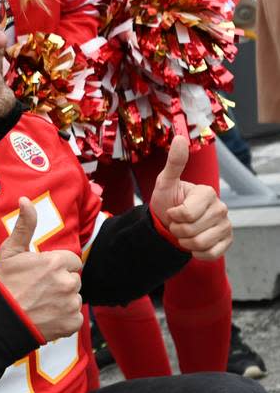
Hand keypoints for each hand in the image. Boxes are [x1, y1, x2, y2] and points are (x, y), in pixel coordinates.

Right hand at [0, 197, 83, 342]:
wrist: (1, 318)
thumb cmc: (4, 282)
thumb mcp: (11, 250)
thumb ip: (24, 225)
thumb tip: (25, 200)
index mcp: (55, 262)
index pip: (71, 260)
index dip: (57, 266)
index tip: (42, 273)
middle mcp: (67, 282)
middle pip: (73, 279)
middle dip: (60, 282)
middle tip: (39, 289)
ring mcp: (71, 304)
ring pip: (74, 298)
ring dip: (63, 300)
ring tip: (42, 303)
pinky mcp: (72, 323)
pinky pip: (75, 317)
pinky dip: (64, 318)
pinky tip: (47, 316)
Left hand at [147, 133, 232, 260]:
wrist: (169, 223)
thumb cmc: (167, 201)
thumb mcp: (165, 182)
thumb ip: (174, 162)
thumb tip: (180, 137)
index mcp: (207, 193)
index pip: (187, 214)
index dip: (173, 216)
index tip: (172, 211)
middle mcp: (221, 208)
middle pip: (192, 231)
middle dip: (177, 230)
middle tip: (176, 223)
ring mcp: (226, 226)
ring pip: (200, 244)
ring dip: (184, 242)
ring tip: (182, 232)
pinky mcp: (227, 242)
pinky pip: (210, 255)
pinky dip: (196, 253)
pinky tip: (192, 244)